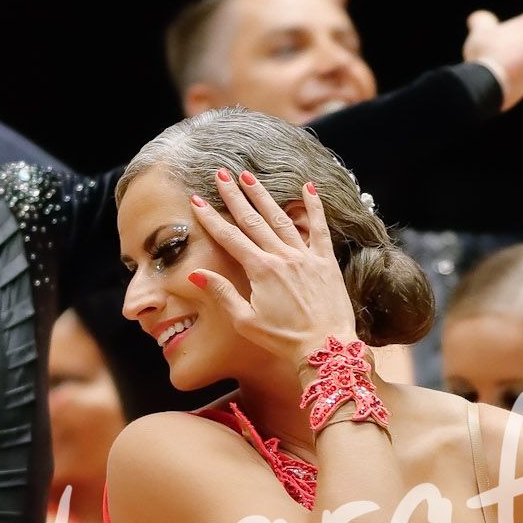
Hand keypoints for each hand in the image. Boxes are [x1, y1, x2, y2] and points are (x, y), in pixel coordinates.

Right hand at [187, 170, 357, 365]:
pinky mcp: (326, 262)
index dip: (211, 218)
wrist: (326, 347)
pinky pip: (319, 228)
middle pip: (253, 220)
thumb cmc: (284, 340)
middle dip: (234, 196)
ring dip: (263, 196)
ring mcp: (305, 257)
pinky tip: (309, 187)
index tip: (197, 201)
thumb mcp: (246, 322)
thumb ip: (223, 294)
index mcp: (261, 270)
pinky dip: (314, 207)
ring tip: (249, 177)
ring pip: (280, 218)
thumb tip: (196, 275)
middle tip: (221, 175)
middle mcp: (282, 257)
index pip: (229, 238)